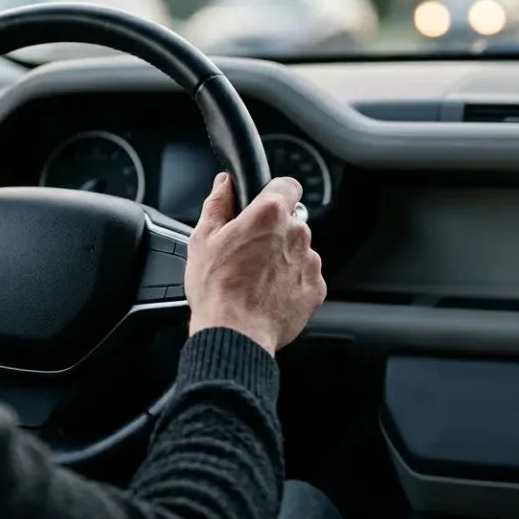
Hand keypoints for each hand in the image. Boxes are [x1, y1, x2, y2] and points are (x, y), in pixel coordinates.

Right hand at [185, 173, 326, 355]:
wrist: (235, 334)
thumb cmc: (217, 289)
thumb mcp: (203, 238)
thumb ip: (218, 203)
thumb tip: (224, 184)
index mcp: (270, 215)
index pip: (287, 185)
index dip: (274, 193)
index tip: (263, 205)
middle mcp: (297, 234)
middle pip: (291, 221)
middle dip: (273, 232)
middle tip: (248, 252)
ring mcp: (309, 262)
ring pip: (298, 250)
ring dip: (282, 258)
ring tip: (255, 279)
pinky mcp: (316, 289)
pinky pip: (305, 277)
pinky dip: (291, 283)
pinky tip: (268, 294)